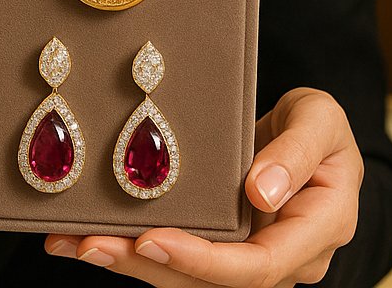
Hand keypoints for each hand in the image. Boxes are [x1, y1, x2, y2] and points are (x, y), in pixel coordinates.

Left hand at [45, 88, 362, 285]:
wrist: (313, 135)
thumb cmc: (320, 126)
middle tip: (91, 244)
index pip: (257, 266)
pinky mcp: (218, 245)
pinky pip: (174, 254)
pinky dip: (128, 246)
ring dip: (126, 262)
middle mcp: (280, 258)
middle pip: (209, 280)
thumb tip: (260, 192)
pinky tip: (81, 236)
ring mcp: (246, 255)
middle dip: (146, 264)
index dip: (202, 260)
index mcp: (314, 233)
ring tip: (71, 243)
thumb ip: (297, 152)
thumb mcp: (320, 120)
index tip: (151, 239)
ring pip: (185, 275)